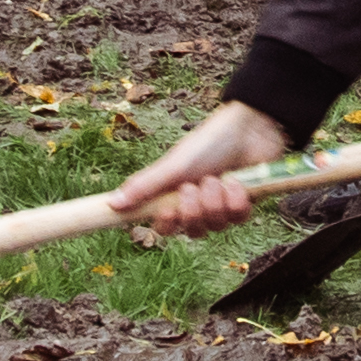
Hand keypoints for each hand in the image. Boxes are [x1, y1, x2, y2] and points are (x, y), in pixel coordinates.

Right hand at [113, 100, 290, 233]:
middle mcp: (197, 204)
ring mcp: (221, 206)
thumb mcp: (173, 164)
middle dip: (193, 210)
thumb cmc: (208, 142)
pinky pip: (238, 219)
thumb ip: (144, 186)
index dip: (166, 224)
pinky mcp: (244, 206)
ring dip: (216, 202)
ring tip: (218, 178)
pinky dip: (237, 201)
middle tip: (195, 186)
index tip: (168, 212)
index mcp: (175, 195)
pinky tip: (237, 183)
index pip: (165, 226)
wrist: (249, 129)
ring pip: (215, 226)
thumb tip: (111, 204)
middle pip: (191, 231)